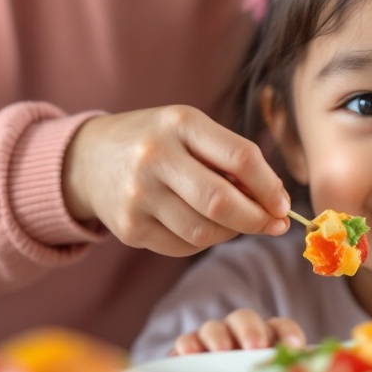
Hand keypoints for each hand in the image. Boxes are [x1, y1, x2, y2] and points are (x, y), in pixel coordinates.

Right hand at [62, 106, 290, 256]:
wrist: (87, 159)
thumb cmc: (156, 142)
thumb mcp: (190, 131)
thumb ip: (231, 158)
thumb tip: (275, 202)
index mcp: (180, 124)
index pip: (241, 157)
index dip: (270, 186)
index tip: (283, 204)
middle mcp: (154, 158)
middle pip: (221, 203)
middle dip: (257, 219)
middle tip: (275, 225)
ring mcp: (138, 196)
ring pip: (205, 232)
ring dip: (232, 232)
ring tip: (237, 222)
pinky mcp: (129, 229)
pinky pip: (184, 246)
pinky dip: (205, 241)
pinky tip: (204, 225)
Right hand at [172, 309, 305, 354]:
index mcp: (267, 336)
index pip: (280, 327)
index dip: (288, 333)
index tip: (295, 346)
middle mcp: (239, 331)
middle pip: (244, 318)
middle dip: (251, 330)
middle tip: (255, 346)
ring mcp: (212, 337)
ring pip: (214, 327)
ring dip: (218, 337)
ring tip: (222, 351)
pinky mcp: (188, 349)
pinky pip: (186, 341)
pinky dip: (188, 345)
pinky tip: (189, 354)